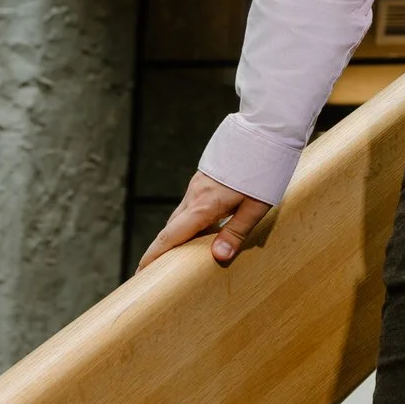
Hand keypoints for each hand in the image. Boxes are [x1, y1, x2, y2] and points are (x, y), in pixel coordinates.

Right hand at [136, 170, 270, 271]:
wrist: (264, 132)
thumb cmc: (264, 170)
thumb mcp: (256, 207)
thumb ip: (236, 232)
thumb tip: (218, 257)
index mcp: (204, 205)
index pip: (170, 237)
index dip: (153, 256)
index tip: (140, 272)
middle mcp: (195, 195)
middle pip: (171, 229)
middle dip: (160, 250)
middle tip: (152, 271)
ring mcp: (198, 185)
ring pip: (180, 216)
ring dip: (175, 236)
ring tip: (176, 256)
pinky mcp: (204, 179)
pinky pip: (190, 206)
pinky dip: (187, 222)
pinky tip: (199, 231)